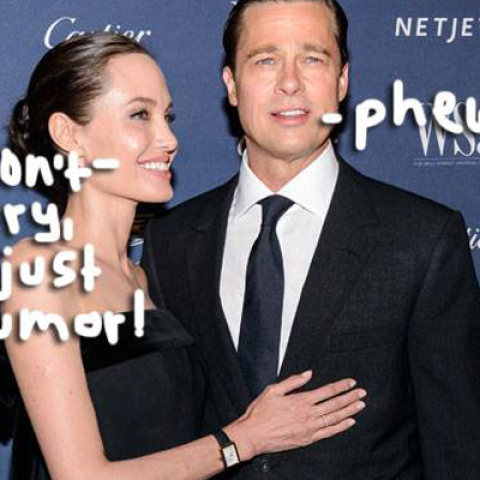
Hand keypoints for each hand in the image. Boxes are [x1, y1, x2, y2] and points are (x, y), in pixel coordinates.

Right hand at [224, 371, 365, 460]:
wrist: (253, 435)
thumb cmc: (260, 412)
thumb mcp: (273, 390)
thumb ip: (293, 381)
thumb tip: (308, 373)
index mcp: (300, 400)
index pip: (327, 391)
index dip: (341, 386)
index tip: (351, 382)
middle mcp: (308, 414)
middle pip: (334, 404)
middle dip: (350, 397)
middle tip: (362, 393)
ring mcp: (309, 428)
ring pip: (334, 418)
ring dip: (349, 411)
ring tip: (360, 405)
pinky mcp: (307, 439)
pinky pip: (328, 433)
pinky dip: (340, 427)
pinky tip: (349, 422)